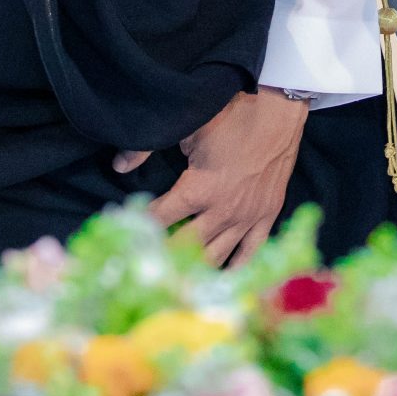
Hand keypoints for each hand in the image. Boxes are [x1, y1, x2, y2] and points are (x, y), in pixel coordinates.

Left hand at [114, 89, 306, 267]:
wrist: (280, 112)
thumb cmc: (233, 115)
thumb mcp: (189, 127)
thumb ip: (148, 147)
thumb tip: (117, 165)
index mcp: (199, 189)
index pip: (161, 217)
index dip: (142, 225)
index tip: (128, 235)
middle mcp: (222, 211)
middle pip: (185, 245)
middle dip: (165, 257)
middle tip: (148, 267)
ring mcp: (246, 218)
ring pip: (216, 256)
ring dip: (196, 269)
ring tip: (177, 282)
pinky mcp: (266, 217)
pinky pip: (250, 253)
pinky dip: (236, 270)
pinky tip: (222, 283)